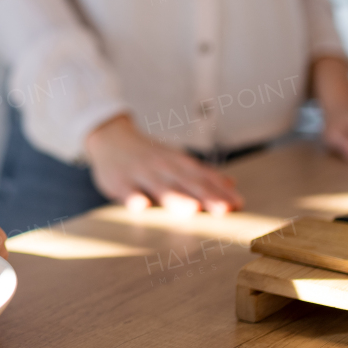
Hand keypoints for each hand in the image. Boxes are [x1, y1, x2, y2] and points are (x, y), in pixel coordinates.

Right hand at [84, 114, 243, 214]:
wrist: (110, 137)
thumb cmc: (148, 156)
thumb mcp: (176, 160)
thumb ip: (201, 174)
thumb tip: (232, 184)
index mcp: (179, 163)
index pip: (204, 176)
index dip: (220, 190)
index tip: (238, 204)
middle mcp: (163, 166)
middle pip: (187, 182)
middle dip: (206, 196)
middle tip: (223, 210)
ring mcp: (141, 173)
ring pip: (160, 187)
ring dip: (176, 198)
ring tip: (192, 209)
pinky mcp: (119, 181)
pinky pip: (126, 191)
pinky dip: (133, 198)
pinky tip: (141, 207)